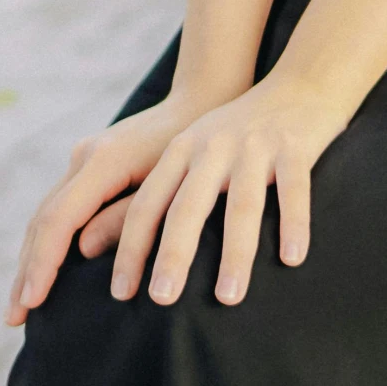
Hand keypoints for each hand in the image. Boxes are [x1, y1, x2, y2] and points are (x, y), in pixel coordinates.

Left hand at [4, 73, 347, 325]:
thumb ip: (147, 199)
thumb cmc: (238, 135)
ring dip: (234, 252)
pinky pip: (294, 190)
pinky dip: (293, 224)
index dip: (130, 248)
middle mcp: (213, 147)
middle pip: (187, 206)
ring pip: (242, 205)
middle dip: (173, 254)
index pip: (147, 204)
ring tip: (227, 297)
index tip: (120, 294)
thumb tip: (85, 247)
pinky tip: (293, 259)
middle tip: (161, 300)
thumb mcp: (190, 157)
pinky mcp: (295, 147)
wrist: (301, 85)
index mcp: (182, 152)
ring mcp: (255, 146)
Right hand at [5, 95, 187, 326]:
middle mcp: (84, 157)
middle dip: (28, 270)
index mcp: (103, 161)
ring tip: (22, 304)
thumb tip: (82, 251)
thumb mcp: (170, 188)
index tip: (32, 302)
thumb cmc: (197, 152)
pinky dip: (47, 242)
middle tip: (15, 317)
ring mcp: (83, 159)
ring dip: (31, 259)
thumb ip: (128, 217)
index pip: (60, 220)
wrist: (203, 102)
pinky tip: (44, 269)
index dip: (43, 264)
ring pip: (45, 214)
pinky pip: (59, 208)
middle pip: (44, 220)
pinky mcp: (89, 164)